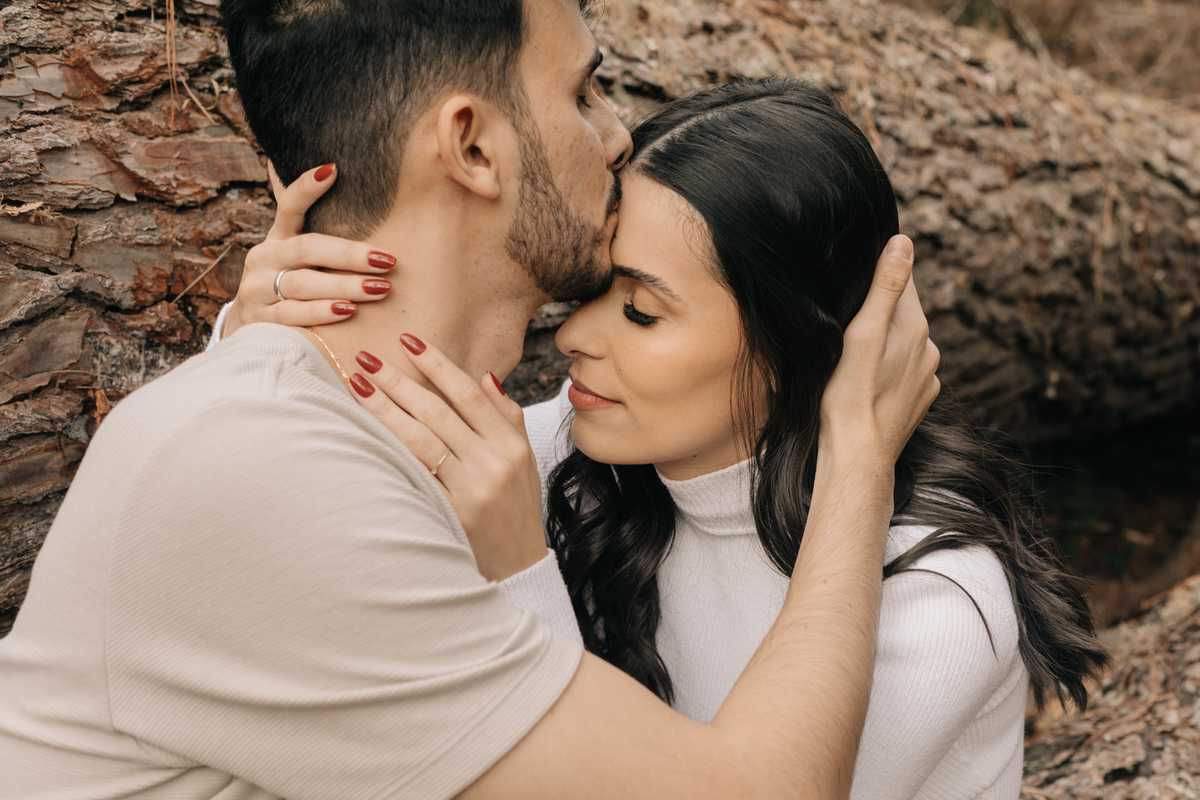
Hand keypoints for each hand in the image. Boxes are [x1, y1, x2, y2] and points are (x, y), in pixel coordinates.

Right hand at [224, 162, 397, 336]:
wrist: (249, 331)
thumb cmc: (286, 283)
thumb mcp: (294, 254)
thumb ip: (311, 222)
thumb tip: (329, 167)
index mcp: (277, 238)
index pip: (289, 206)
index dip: (307, 187)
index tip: (333, 170)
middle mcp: (263, 259)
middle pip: (307, 249)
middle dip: (350, 255)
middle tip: (387, 260)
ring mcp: (257, 290)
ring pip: (303, 284)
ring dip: (344, 286)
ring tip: (379, 288)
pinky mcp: (260, 320)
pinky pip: (293, 315)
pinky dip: (322, 312)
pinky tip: (348, 311)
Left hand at [348, 337, 547, 582]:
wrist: (520, 568)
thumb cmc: (517, 508)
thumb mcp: (524, 460)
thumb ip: (505, 416)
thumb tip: (483, 376)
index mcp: (511, 445)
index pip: (468, 394)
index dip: (437, 365)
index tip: (409, 341)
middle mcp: (492, 463)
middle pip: (437, 412)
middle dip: (399, 381)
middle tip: (367, 358)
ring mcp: (470, 490)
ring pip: (419, 440)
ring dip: (385, 410)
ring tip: (358, 386)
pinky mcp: (449, 514)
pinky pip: (414, 476)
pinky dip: (389, 452)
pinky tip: (365, 434)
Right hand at [820, 234, 939, 465]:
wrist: (858, 455)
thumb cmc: (850, 395)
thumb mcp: (861, 334)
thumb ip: (885, 287)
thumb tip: (903, 242)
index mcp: (915, 327)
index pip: (902, 281)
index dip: (878, 275)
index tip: (856, 281)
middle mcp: (929, 350)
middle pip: (902, 315)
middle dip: (878, 314)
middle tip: (845, 327)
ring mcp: (927, 378)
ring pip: (903, 346)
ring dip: (883, 345)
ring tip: (852, 360)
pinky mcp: (919, 401)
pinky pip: (903, 373)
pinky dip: (887, 372)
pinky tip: (866, 384)